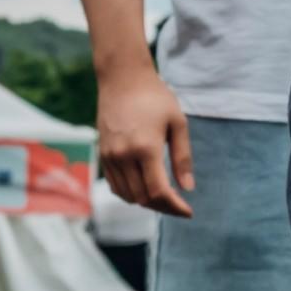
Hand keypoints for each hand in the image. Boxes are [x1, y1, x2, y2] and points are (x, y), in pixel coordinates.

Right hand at [94, 51, 194, 217]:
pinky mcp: (103, 155)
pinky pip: (115, 186)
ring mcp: (110, 157)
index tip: (188, 211)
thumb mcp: (177, 123)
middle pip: (143, 197)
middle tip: (179, 206)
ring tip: (164, 199)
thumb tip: (187, 188)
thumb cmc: (155, 97)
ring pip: (127, 195)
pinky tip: (144, 189)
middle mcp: (124, 156)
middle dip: (163, 206)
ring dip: (146, 202)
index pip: (158, 191)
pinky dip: (130, 194)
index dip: (174, 206)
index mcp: (146, 148)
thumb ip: (182, 158)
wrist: (122, 79)